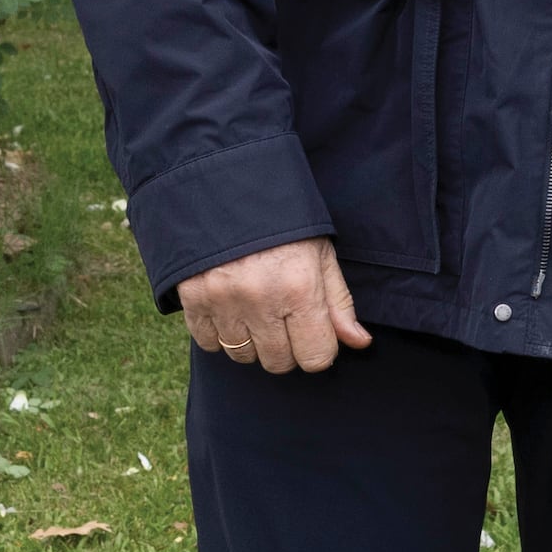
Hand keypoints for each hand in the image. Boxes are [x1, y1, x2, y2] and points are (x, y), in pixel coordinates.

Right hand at [178, 237, 371, 374]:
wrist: (226, 188)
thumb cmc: (282, 224)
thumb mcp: (320, 255)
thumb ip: (339, 303)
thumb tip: (359, 343)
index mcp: (300, 289)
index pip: (316, 358)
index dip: (318, 349)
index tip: (312, 332)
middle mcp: (261, 300)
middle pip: (279, 362)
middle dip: (286, 347)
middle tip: (282, 316)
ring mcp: (223, 302)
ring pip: (243, 356)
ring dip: (252, 341)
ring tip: (254, 308)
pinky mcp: (193, 299)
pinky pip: (209, 343)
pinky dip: (219, 333)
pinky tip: (229, 307)